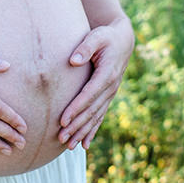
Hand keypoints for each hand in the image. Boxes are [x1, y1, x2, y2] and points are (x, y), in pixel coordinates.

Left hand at [58, 18, 134, 149]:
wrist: (122, 40)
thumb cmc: (106, 37)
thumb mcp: (97, 36)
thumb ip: (85, 47)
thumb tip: (73, 61)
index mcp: (107, 74)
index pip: (88, 95)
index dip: (75, 109)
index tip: (62, 120)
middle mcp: (110, 87)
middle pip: (91, 111)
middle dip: (76, 126)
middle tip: (61, 138)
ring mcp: (110, 94)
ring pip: (95, 117)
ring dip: (82, 132)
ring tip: (68, 145)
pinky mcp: (107, 96)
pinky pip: (100, 116)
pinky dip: (92, 130)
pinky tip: (84, 144)